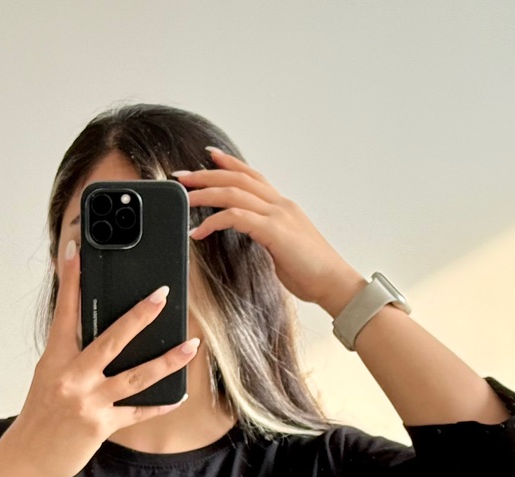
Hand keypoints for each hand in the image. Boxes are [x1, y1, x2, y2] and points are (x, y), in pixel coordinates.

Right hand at [4, 240, 199, 476]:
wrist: (27, 457)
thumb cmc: (40, 416)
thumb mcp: (49, 377)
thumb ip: (72, 356)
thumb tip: (100, 334)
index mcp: (55, 359)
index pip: (65, 313)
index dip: (72, 281)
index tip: (77, 252)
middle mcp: (71, 377)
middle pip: (111, 340)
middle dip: (140, 316)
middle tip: (162, 295)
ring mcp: (87, 402)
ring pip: (135, 377)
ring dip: (167, 361)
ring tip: (191, 347)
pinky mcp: (100, 426)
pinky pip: (137, 412)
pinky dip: (159, 405)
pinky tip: (179, 396)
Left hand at [175, 146, 361, 310]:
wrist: (334, 283)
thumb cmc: (311, 272)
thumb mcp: (284, 248)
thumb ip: (267, 236)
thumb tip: (249, 236)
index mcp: (283, 207)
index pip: (252, 176)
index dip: (229, 163)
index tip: (208, 155)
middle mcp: (280, 205)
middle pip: (237, 179)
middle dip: (206, 175)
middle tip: (181, 176)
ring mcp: (278, 215)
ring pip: (234, 193)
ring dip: (205, 193)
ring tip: (184, 198)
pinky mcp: (274, 231)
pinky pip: (237, 217)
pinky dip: (214, 221)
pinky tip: (198, 231)